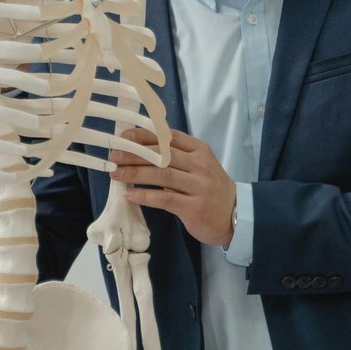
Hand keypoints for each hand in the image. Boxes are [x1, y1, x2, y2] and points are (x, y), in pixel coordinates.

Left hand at [109, 129, 235, 247]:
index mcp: (199, 151)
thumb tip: (141, 150)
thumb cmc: (211, 189)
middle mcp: (200, 165)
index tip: (124, 136)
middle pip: (162, 154)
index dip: (144, 135)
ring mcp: (198, 186)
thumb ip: (178, 157)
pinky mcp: (194, 207)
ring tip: (116, 174)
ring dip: (135, 173)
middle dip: (134, 154)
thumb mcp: (200, 166)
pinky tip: (130, 195)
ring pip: (161, 174)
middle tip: (114, 156)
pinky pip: (164, 199)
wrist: (237, 215)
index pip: (168, 137)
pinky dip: (144, 195)